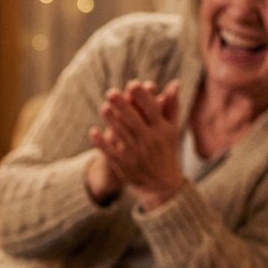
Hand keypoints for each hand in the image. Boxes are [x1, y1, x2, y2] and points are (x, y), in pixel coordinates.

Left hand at [90, 79, 184, 209]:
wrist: (162, 184)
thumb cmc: (166, 150)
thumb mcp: (172, 130)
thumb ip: (171, 106)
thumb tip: (174, 83)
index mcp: (162, 130)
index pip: (152, 110)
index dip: (143, 97)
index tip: (134, 84)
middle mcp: (150, 141)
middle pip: (134, 121)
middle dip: (123, 106)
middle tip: (111, 92)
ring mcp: (136, 154)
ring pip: (121, 135)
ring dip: (111, 121)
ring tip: (104, 107)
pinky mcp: (124, 165)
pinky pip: (110, 152)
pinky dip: (101, 143)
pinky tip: (93, 132)